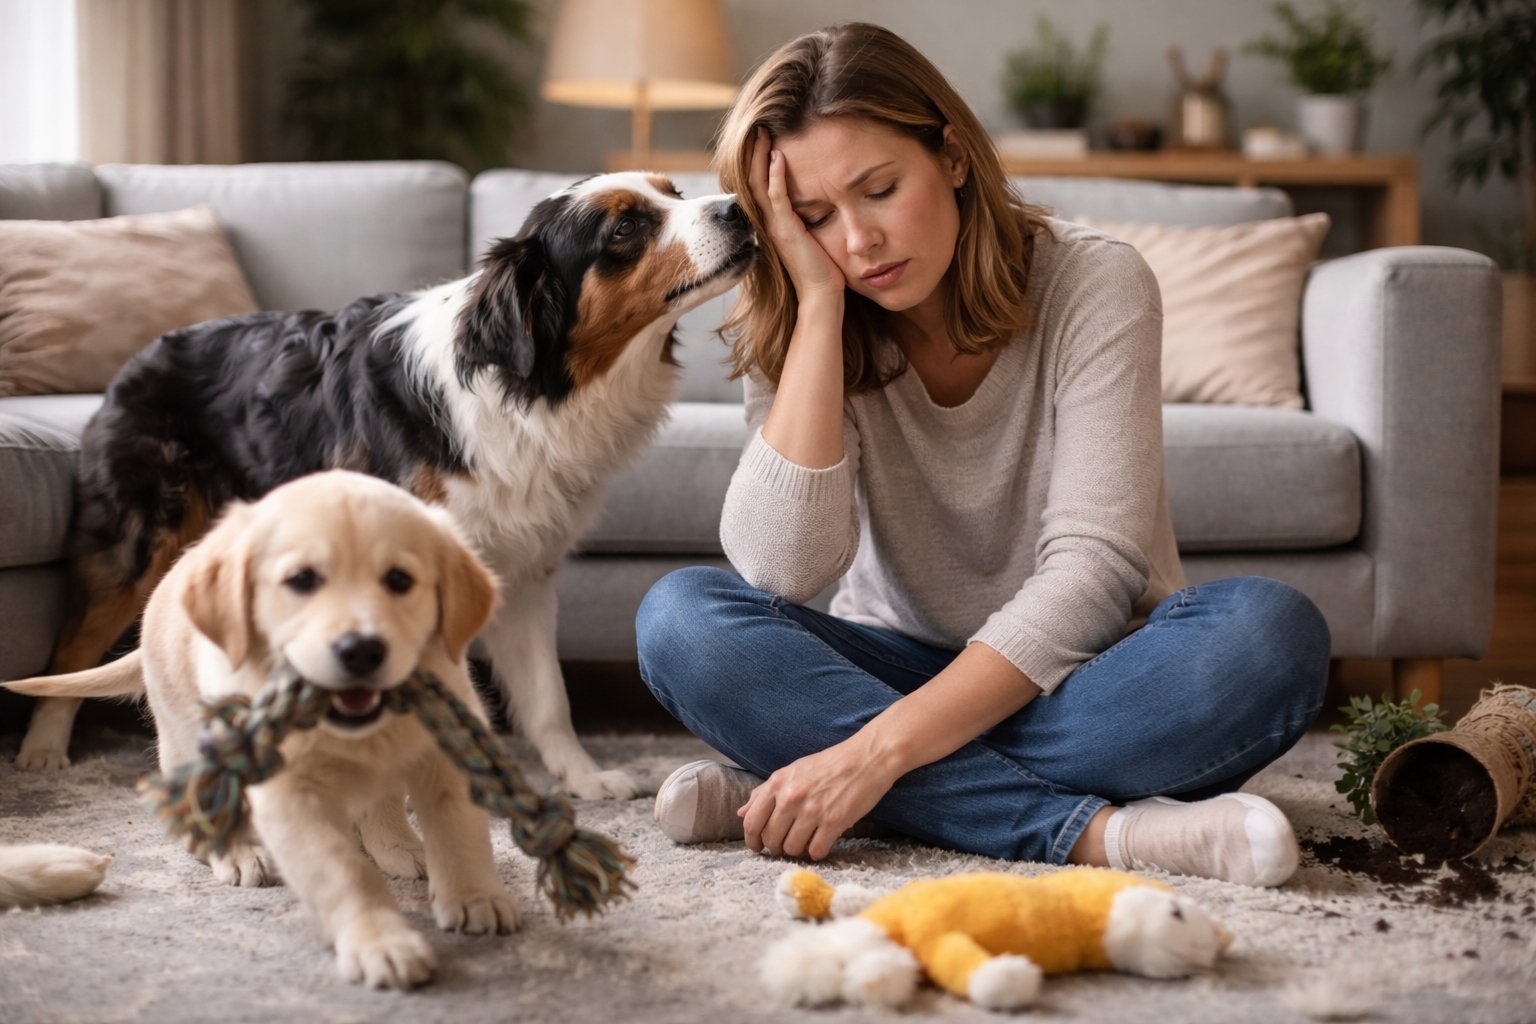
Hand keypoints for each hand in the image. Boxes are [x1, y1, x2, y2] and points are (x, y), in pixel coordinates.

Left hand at [739, 736, 896, 860]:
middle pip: (770, 839)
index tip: (758, 847)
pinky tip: (822, 842)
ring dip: (797, 851)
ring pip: (792, 848)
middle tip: (786, 846)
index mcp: (778, 783)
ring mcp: (812, 810)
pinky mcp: (834, 822)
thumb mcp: (792, 771)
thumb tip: (741, 813)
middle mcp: (791, 797)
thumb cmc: (829, 764)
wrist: (867, 758)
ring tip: (806, 841)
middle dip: (776, 848)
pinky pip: (815, 851)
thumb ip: (764, 792)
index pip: (752, 821)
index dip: (752, 840)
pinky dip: (817, 852)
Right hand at [749, 127, 844, 301]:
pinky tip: (779, 156)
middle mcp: (767, 222)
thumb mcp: (810, 235)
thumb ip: (804, 216)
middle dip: (753, 151)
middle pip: (751, 179)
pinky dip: (776, 175)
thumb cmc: (821, 267)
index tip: (762, 136)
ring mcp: (774, 226)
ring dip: (760, 156)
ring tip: (763, 132)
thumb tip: (813, 199)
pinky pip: (777, 197)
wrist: (821, 294)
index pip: (757, 184)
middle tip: (757, 125)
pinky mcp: (786, 230)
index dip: (756, 160)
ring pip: (758, 184)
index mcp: (771, 222)